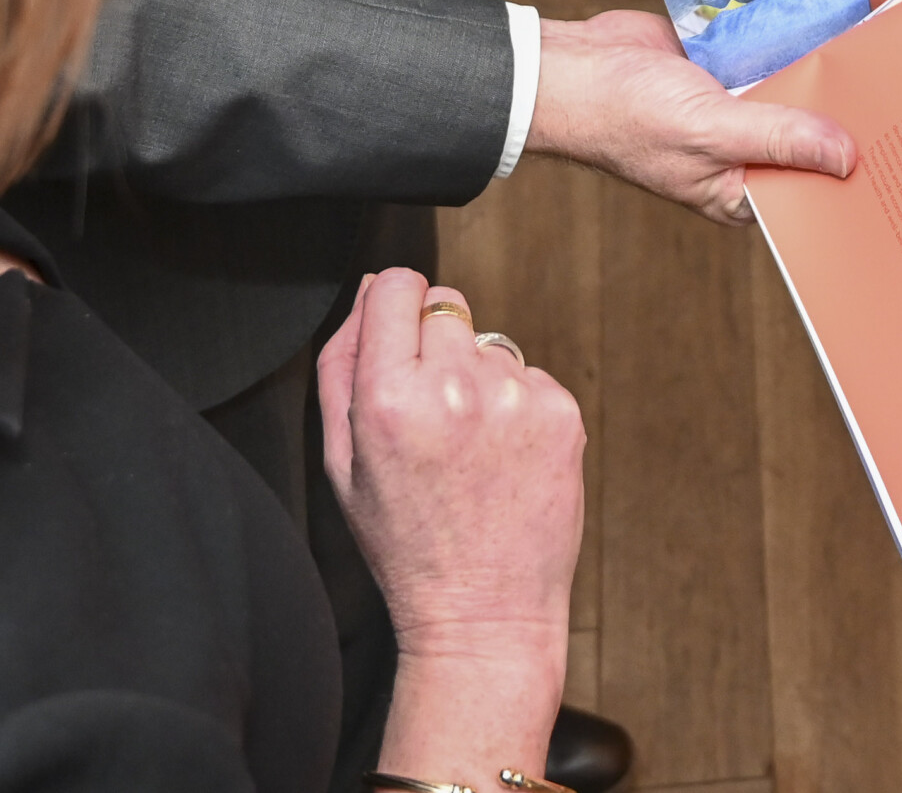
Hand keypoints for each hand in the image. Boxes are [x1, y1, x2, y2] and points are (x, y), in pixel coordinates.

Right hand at [320, 268, 581, 783]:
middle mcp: (452, 387)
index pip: (395, 284)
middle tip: (433, 413)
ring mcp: (513, 398)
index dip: (393, 308)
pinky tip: (504, 459)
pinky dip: (517, 406)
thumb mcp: (341, 461)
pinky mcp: (561, 414)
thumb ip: (340, 363)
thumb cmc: (406, 544)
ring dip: (478, 377)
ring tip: (471, 449)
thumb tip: (367, 290)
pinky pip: (529, 376)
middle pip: (444, 305)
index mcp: (388, 396)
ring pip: (488, 343)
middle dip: (434, 345)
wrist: (483, 616)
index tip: (398, 338)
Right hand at [526, 8, 854, 221]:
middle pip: (810, 140)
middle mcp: (743, 155)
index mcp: (742, 192)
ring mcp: (734, 109)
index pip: (813, 190)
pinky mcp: (723, 68)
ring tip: (890, 61)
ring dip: (825, 79)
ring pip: (794, 96)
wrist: (571, 66)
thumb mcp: (710, 130)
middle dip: (849, 120)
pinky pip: (769, 60)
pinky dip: (794, 47)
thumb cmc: (627, 115)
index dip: (856, 175)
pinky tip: (837, 30)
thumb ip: (778, 137)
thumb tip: (848, 157)